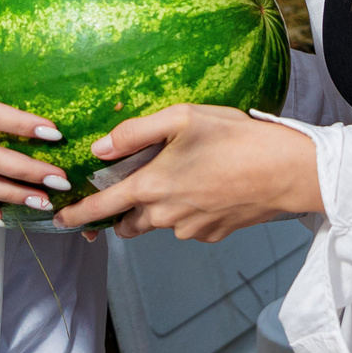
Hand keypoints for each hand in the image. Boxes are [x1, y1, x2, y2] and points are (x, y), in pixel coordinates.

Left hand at [54, 104, 319, 240]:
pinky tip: (210, 185)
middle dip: (122, 213)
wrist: (290, 172)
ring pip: (161, 223)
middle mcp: (166, 216)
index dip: (77, 215)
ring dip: (159, 208)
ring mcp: (191, 229)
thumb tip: (101, 148)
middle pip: (129, 223)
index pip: (101, 208)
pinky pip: (189, 225)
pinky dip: (190, 210)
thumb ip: (136, 133)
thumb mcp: (183, 118)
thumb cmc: (238, 139)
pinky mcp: (214, 234)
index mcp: (152, 187)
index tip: (61, 220)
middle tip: (130, 189)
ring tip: (184, 176)